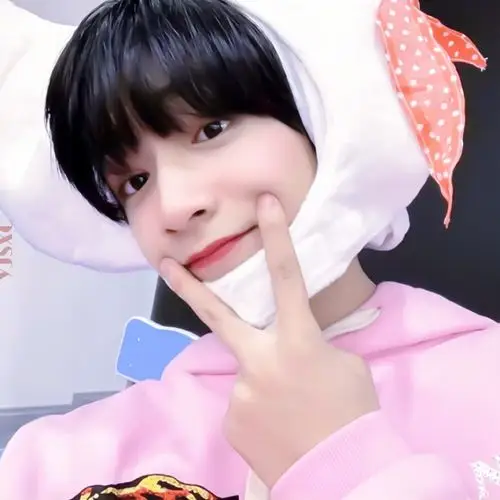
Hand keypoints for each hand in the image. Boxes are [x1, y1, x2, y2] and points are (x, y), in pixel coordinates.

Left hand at [161, 195, 378, 486]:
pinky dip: (261, 411)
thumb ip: (309, 348)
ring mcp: (240, 392)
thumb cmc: (353, 413)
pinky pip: (245, 405)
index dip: (276, 237)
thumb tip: (289, 350)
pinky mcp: (231, 421)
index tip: (264, 205)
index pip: (286, 277)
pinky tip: (279, 428)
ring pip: (248, 374)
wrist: (344, 473)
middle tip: (164, 263)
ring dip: (266, 383)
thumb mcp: (343, 366)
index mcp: (297, 341)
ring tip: (290, 410)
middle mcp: (260, 361)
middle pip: (218, 315)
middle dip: (189, 286)